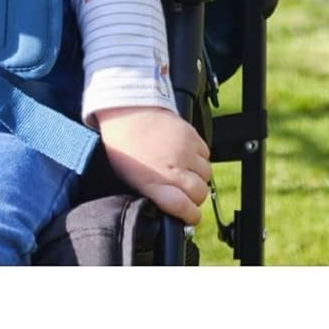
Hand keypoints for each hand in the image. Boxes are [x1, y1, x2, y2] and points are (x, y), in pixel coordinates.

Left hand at [95, 106, 211, 225]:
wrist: (122, 112)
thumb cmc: (122, 146)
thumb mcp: (132, 178)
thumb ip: (153, 194)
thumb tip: (168, 207)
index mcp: (153, 183)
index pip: (183, 207)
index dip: (191, 216)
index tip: (191, 216)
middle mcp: (172, 169)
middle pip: (200, 193)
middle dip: (196, 197)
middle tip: (187, 193)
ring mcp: (184, 151)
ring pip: (206, 174)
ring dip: (199, 177)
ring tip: (186, 171)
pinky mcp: (190, 135)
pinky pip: (206, 154)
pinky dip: (200, 158)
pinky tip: (187, 156)